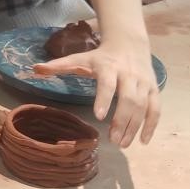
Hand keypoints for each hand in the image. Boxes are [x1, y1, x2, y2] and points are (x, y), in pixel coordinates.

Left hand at [33, 32, 160, 146]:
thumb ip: (58, 66)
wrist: (129, 44)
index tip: (98, 116)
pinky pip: (155, 109)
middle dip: (121, 121)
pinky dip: (151, 125)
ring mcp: (143, 83)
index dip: (104, 99)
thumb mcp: (79, 59)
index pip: (107, 84)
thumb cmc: (100, 57)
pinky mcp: (153, 89)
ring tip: (123, 144)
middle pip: (128, 99)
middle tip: (113, 141)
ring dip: (134, 126)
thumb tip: (34, 69)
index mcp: (108, 67)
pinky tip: (143, 141)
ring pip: (143, 106)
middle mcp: (128, 75)